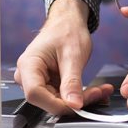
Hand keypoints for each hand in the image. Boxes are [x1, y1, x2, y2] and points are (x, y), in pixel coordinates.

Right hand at [15, 0, 112, 114]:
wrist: (68, 23)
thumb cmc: (67, 31)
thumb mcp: (73, 55)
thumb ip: (72, 82)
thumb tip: (75, 105)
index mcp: (28, 65)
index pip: (36, 94)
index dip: (58, 103)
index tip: (80, 104)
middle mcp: (27, 76)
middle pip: (47, 101)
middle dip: (75, 102)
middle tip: (99, 93)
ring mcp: (36, 81)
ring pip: (57, 102)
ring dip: (81, 100)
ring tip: (100, 91)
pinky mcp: (47, 85)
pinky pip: (62, 98)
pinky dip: (80, 96)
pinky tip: (95, 91)